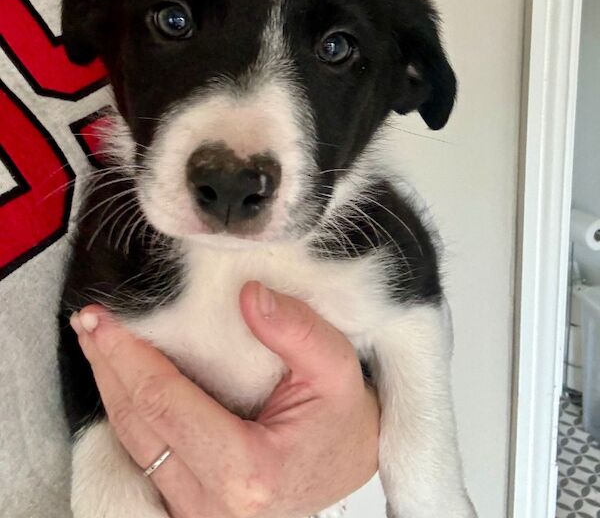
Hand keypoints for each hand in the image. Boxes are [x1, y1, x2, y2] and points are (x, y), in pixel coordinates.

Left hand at [71, 282, 379, 517]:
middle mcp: (212, 503)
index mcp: (247, 471)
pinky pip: (142, 456)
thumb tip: (249, 295)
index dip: (128, 357)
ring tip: (96, 341)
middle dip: (107, 366)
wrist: (346, 468)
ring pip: (132, 443)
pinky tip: (119, 378)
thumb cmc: (340, 421)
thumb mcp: (337, 369)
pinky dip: (127, 411)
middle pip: (136, 424)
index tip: (104, 320)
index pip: (164, 404)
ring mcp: (196, 513)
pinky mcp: (188, 508)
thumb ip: (297, 330)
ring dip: (109, 386)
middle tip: (88, 320)